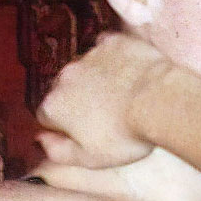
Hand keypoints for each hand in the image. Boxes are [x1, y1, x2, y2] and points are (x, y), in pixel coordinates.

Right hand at [34, 32, 170, 170]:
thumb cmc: (126, 135)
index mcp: (54, 105)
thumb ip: (57, 151)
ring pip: (85, 69)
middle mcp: (65, 76)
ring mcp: (89, 56)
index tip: (84, 134)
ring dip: (96, 80)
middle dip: (78, 102)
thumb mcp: (89, 158)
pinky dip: (114, 60)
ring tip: (121, 97)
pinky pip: (107, 50)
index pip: (46, 117)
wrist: (160, 102)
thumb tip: (40, 140)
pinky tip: (128, 74)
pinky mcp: (112, 42)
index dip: (64, 127)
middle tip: (105, 117)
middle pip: (64, 90)